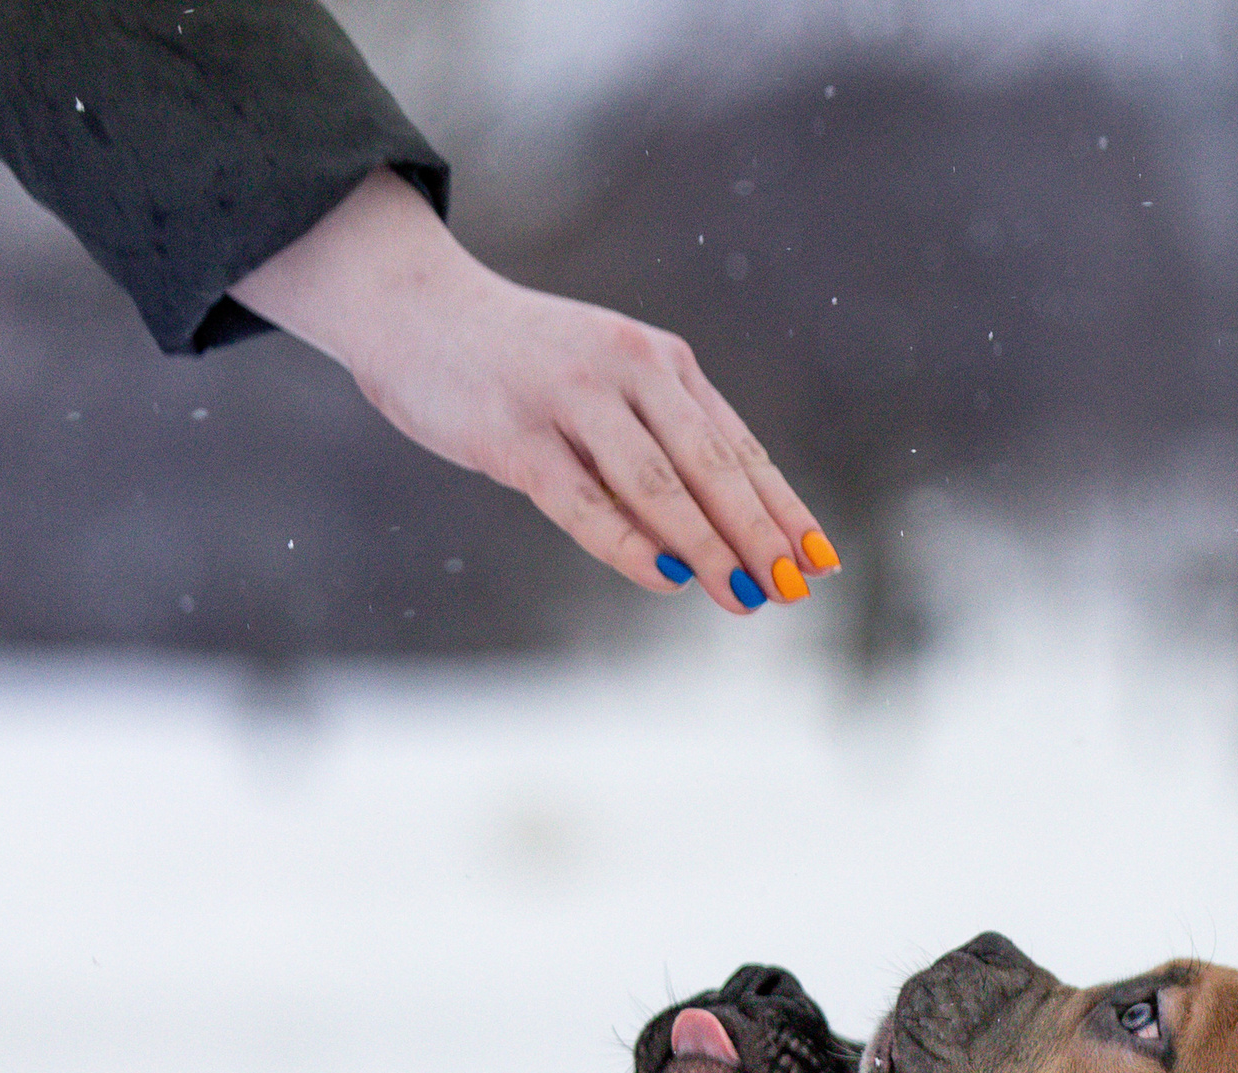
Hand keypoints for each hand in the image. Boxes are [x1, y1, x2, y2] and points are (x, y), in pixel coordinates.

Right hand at [230, 170, 835, 614]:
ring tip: (745, 599)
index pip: (738, 446)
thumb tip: (717, 543)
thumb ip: (656, 447)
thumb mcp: (604, 389)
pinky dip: (631, 544)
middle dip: (759, 534)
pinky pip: (584, 500)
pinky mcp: (515, 434)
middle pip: (712, 465)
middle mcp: (627, 370)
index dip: (784, 508)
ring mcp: (571, 398)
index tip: (822, 563)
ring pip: (658, 483)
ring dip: (709, 547)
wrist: (414, 308)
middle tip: (793, 591)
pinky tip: (670, 580)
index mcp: (661, 362)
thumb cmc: (522, 365)